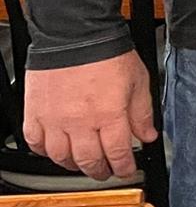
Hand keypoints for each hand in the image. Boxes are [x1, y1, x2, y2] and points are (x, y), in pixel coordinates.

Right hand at [23, 52, 156, 179]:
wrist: (75, 34)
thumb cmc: (107, 53)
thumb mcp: (138, 81)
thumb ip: (142, 113)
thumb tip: (148, 135)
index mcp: (110, 114)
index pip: (118, 153)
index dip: (124, 168)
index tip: (127, 170)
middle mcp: (81, 121)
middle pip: (89, 161)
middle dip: (100, 171)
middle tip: (105, 172)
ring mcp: (55, 119)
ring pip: (61, 157)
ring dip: (73, 165)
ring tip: (82, 163)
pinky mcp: (35, 113)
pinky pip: (35, 142)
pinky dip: (44, 151)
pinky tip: (55, 150)